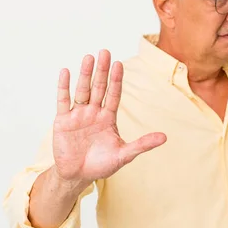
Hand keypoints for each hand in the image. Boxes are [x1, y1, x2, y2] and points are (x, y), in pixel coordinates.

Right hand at [52, 49, 166, 185]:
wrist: (78, 176)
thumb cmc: (101, 165)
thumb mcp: (124, 155)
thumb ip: (142, 144)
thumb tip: (164, 137)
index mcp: (108, 118)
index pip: (114, 94)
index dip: (116, 80)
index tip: (119, 64)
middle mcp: (94, 112)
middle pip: (99, 88)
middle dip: (102, 70)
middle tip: (105, 51)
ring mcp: (78, 115)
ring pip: (82, 90)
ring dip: (85, 74)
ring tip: (89, 57)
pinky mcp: (63, 121)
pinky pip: (63, 101)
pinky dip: (64, 87)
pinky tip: (65, 71)